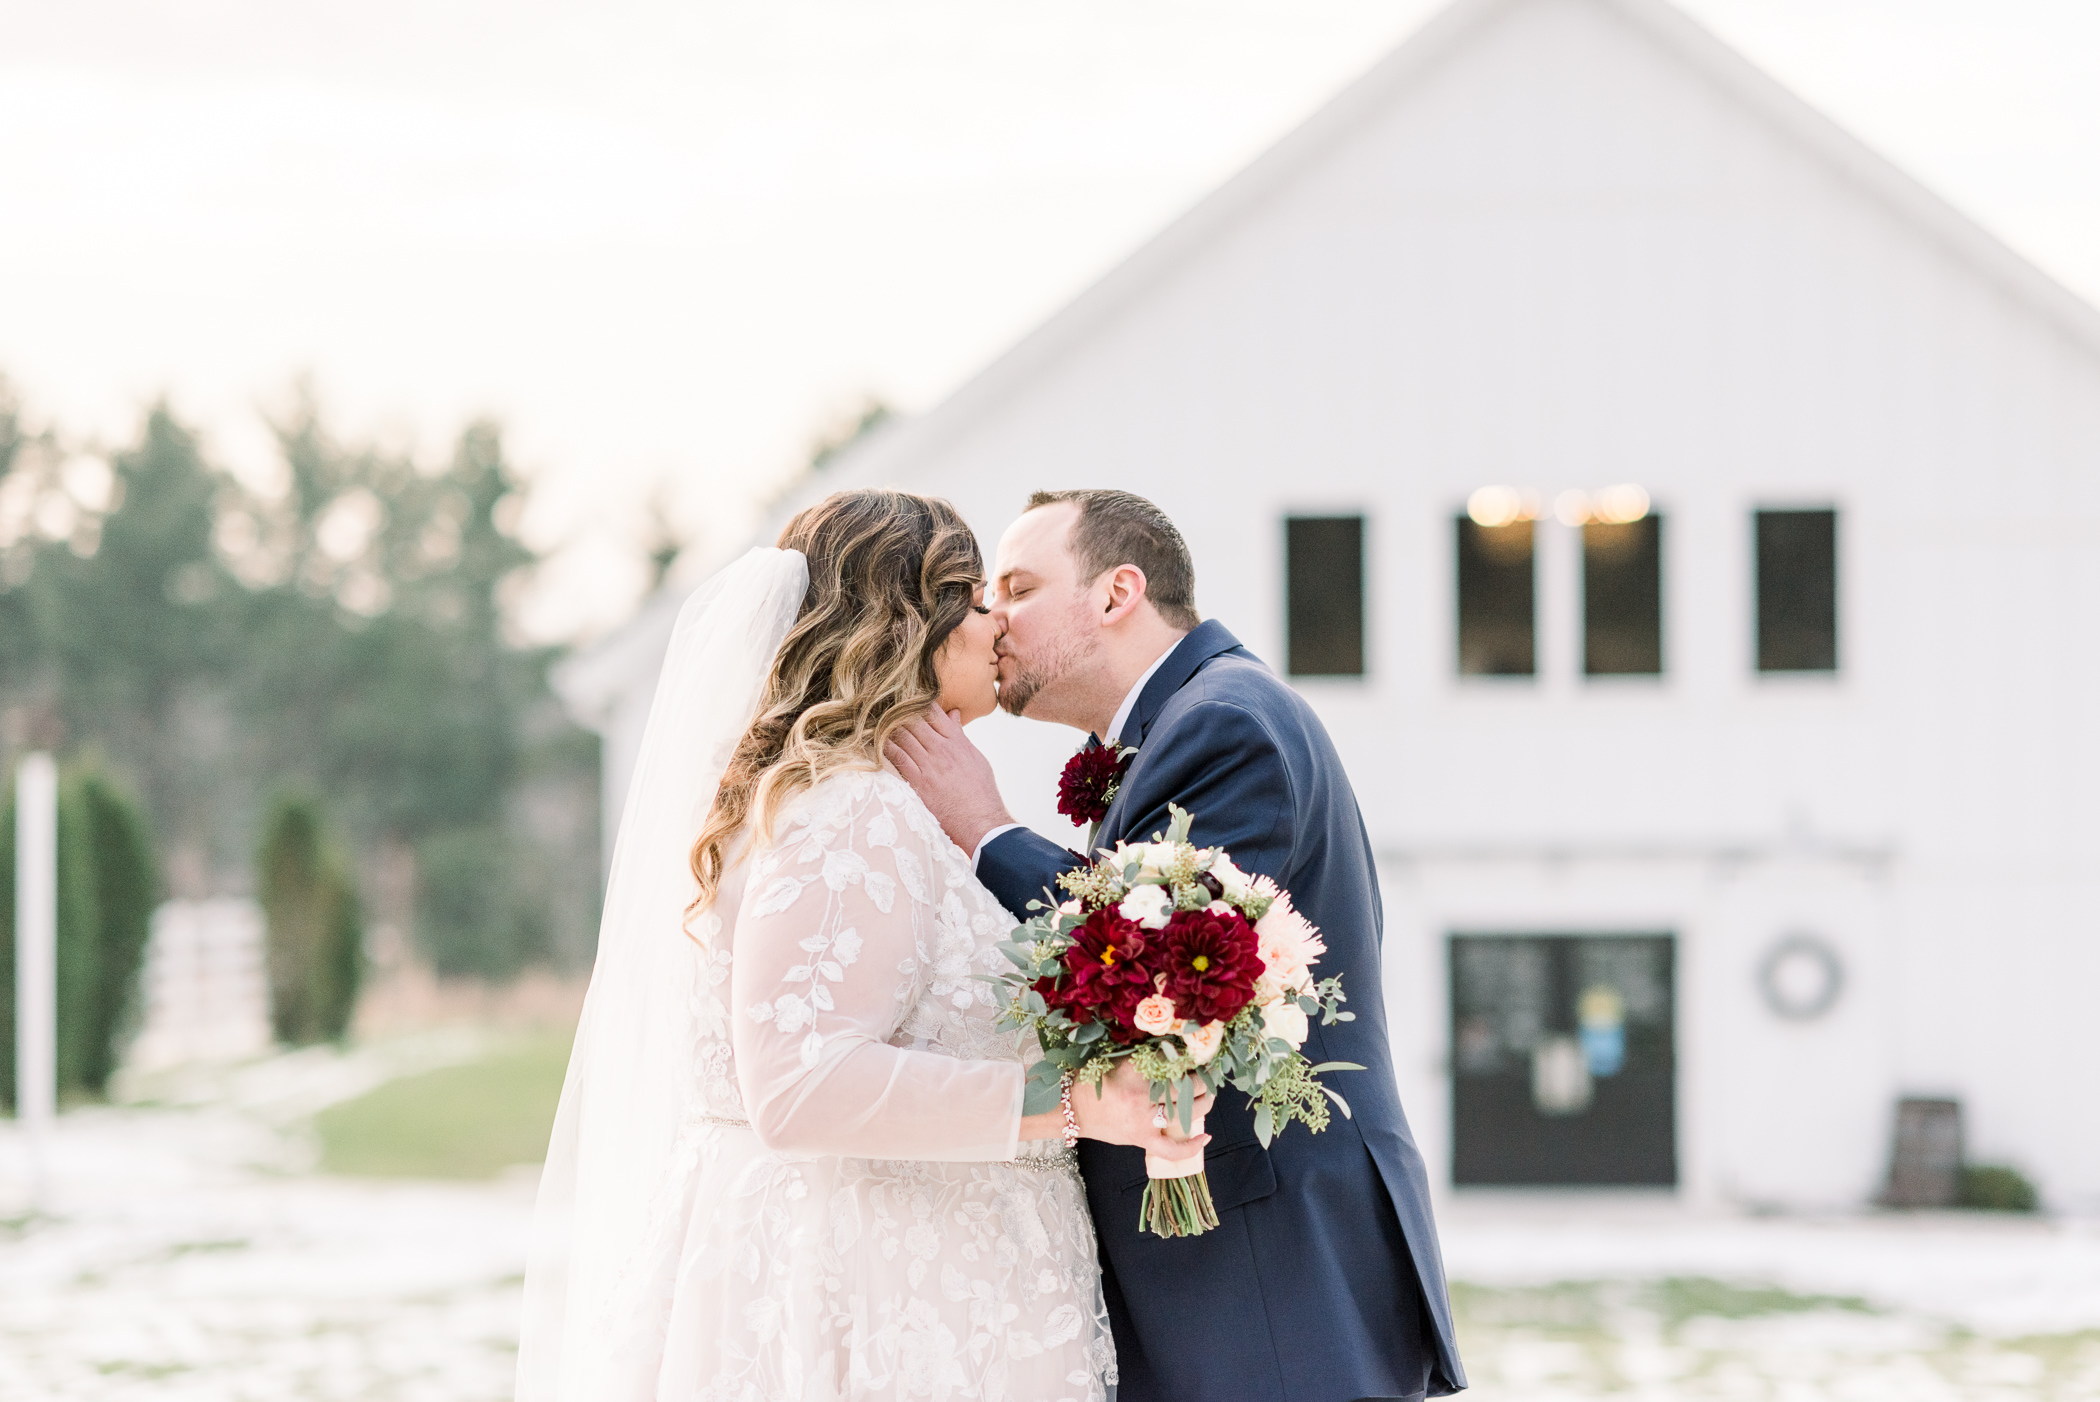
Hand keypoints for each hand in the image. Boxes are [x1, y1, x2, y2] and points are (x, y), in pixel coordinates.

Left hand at [885, 707, 1014, 856]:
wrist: (981, 821)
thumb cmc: (981, 792)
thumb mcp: (976, 758)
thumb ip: (961, 735)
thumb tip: (954, 714)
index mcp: (957, 741)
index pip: (934, 711)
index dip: (916, 701)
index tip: (903, 696)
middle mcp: (942, 749)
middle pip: (913, 719)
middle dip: (896, 710)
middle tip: (879, 703)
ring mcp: (929, 764)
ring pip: (902, 735)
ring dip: (886, 726)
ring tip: (872, 717)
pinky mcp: (918, 781)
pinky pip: (896, 757)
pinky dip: (883, 746)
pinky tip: (872, 740)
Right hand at [1069, 1061, 1212, 1161]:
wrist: (1072, 1109)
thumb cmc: (1093, 1082)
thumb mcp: (1118, 1060)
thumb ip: (1146, 1057)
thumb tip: (1178, 1054)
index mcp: (1135, 1069)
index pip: (1174, 1061)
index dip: (1191, 1058)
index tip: (1199, 1055)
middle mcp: (1142, 1094)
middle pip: (1186, 1085)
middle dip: (1203, 1078)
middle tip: (1209, 1073)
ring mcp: (1144, 1119)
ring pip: (1187, 1112)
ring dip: (1204, 1102)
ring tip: (1209, 1094)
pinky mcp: (1142, 1138)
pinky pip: (1172, 1149)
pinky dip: (1191, 1146)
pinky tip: (1206, 1136)